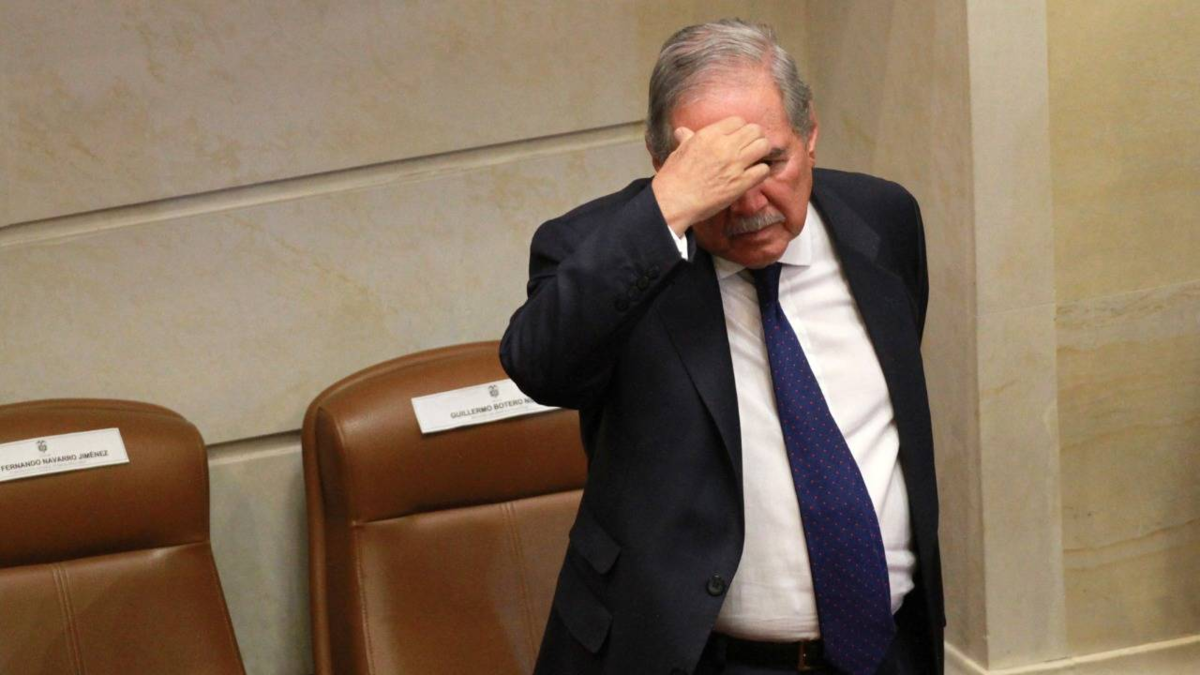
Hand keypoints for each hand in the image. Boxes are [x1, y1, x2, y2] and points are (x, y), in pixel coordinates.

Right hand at [650, 116, 771, 235]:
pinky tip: (754, 175)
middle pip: (755, 130)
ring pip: (763, 146)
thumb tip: (682, 132)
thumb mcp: (678, 151)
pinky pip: (763, 170)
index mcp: (709, 135)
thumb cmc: (673, 177)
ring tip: (756, 159)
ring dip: (762, 152)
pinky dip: (761, 171)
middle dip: (755, 137)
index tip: (738, 138)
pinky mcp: (741, 183)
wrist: (674, 201)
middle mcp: (725, 146)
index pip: (738, 121)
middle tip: (751, 147)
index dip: (740, 129)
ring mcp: (734, 164)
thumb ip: (686, 139)